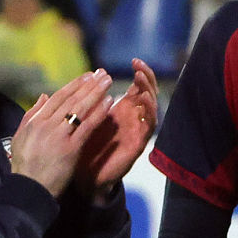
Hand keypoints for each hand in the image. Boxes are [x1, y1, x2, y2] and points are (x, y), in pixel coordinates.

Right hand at [10, 71, 111, 196]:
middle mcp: (46, 124)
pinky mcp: (70, 148)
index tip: (86, 76)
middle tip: (102, 73)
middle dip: (88, 85)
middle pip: (71, 99)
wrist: (28, 189)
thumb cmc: (25, 166)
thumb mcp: (21, 136)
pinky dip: (98, 113)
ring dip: (96, 93)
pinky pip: (87, 126)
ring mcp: (59, 135)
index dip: (74, 85)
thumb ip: (31, 114)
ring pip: (79, 109)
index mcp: (35, 121)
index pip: (58, 97)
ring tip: (107, 82)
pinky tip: (108, 103)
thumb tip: (43, 96)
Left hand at [74, 60, 159, 194]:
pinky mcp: (138, 144)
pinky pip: (149, 127)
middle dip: (146, 78)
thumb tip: (86, 78)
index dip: (140, 73)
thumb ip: (89, 100)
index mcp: (123, 111)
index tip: (134, 60)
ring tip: (142, 79)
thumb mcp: (86, 118)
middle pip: (148, 93)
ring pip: (152, 108)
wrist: (85, 176)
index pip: (138, 88)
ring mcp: (137, 131)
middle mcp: (133, 119)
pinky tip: (143, 101)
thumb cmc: (85, 147)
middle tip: (139, 66)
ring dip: (149, 92)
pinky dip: (149, 112)